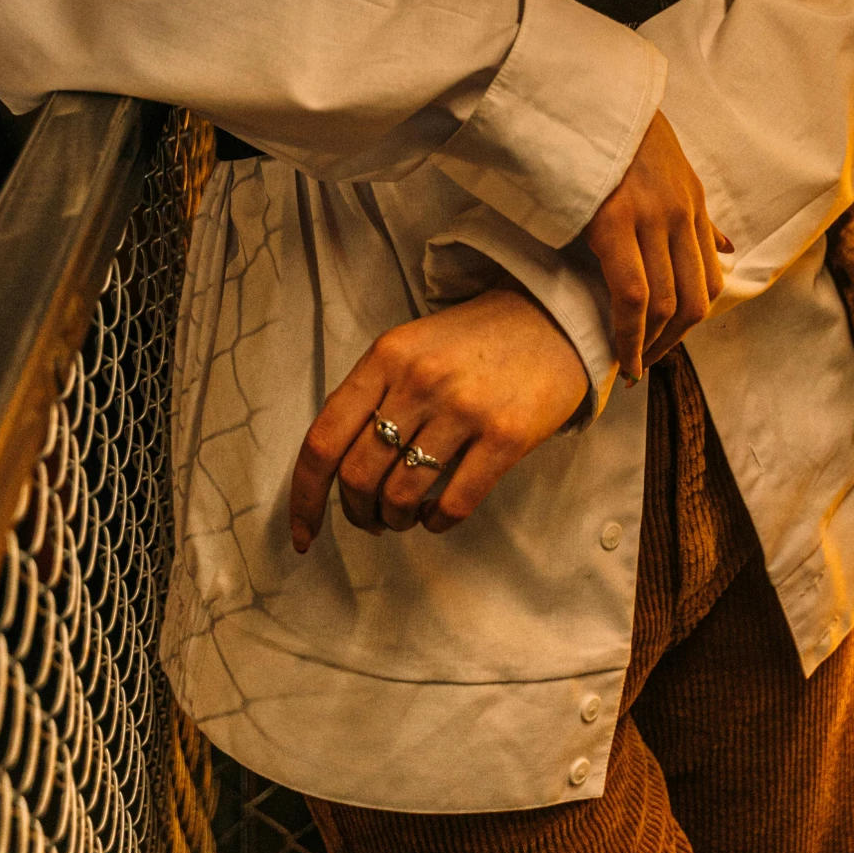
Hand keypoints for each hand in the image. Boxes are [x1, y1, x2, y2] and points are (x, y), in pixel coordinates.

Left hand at [289, 287, 586, 551]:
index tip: (303, 534)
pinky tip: (438, 515)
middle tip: (371, 517)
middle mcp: (419, 380)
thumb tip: (335, 469)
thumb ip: (373, 395)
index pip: (323, 439)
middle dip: (358, 512)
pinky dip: (436, 523)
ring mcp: (464, 407)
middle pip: (358, 475)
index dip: (306, 497)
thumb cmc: (472, 342)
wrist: (550, 318)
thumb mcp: (411, 348)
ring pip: (402, 495)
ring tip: (404, 515)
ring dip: (396, 519)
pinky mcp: (506, 435)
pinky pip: (454, 504)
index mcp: (386, 356)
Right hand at [583, 110, 729, 383]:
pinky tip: (618, 352)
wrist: (579, 92)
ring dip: (651, 345)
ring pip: (667, 303)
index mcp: (692, 199)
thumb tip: (729, 251)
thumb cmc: (613, 132)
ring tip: (630, 365)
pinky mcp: (614, 223)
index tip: (668, 339)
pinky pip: (633, 294)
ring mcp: (650, 218)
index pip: (710, 277)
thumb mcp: (669, 169)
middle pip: (695, 298)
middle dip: (674, 341)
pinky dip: (629, 332)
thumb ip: (697, 216)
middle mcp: (680, 211)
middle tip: (647, 363)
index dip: (692, 318)